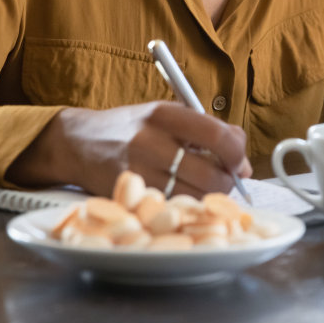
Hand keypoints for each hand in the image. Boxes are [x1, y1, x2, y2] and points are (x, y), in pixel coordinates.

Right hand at [7, 101, 252, 197]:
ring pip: (193, 197)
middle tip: (224, 180)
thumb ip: (207, 131)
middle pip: (210, 174)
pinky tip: (181, 197)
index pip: (216, 135)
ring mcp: (137, 170)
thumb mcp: (166, 114)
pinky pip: (171, 208)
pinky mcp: (128, 196)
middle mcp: (150, 141)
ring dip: (208, 198)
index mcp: (164, 114)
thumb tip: (245, 164)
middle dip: (226, 182)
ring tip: (202, 187)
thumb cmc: (131, 127)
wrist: (78, 143)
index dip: (237, 153)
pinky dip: (184, 207)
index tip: (240, 161)